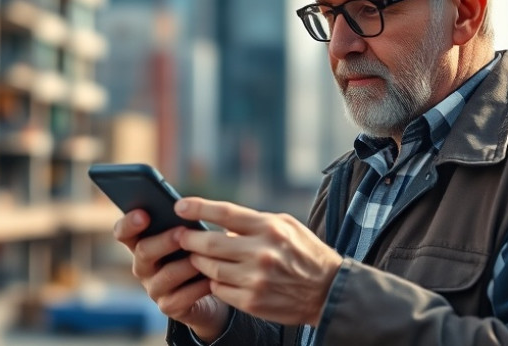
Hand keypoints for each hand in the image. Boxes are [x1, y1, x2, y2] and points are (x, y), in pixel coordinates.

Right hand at [113, 209, 230, 341]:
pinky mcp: (169, 306)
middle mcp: (143, 266)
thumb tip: (186, 208)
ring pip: (165, 275)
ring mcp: (154, 288)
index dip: (129, 223)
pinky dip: (197, 287)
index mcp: (141, 242)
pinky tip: (211, 278)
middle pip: (143, 251)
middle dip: (163, 240)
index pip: (123, 232)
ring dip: (184, 264)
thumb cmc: (195, 252)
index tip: (143, 214)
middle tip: (182, 231)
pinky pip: (181, 297)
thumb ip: (181, 223)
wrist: (210, 290)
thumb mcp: (187, 235)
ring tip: (202, 255)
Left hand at [174, 197, 342, 326]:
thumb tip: (220, 224)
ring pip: (210, 269)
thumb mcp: (286, 226)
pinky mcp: (252, 302)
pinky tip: (218, 277)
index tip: (179, 206)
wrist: (328, 291)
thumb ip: (254, 222)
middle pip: (210, 244)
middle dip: (189, 239)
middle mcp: (261, 252)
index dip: (198, 208)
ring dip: (199, 262)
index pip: (226, 213)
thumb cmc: (304, 252)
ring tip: (198, 257)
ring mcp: (256, 279)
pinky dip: (214, 283)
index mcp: (270, 228)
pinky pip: (219, 290)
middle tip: (180, 237)